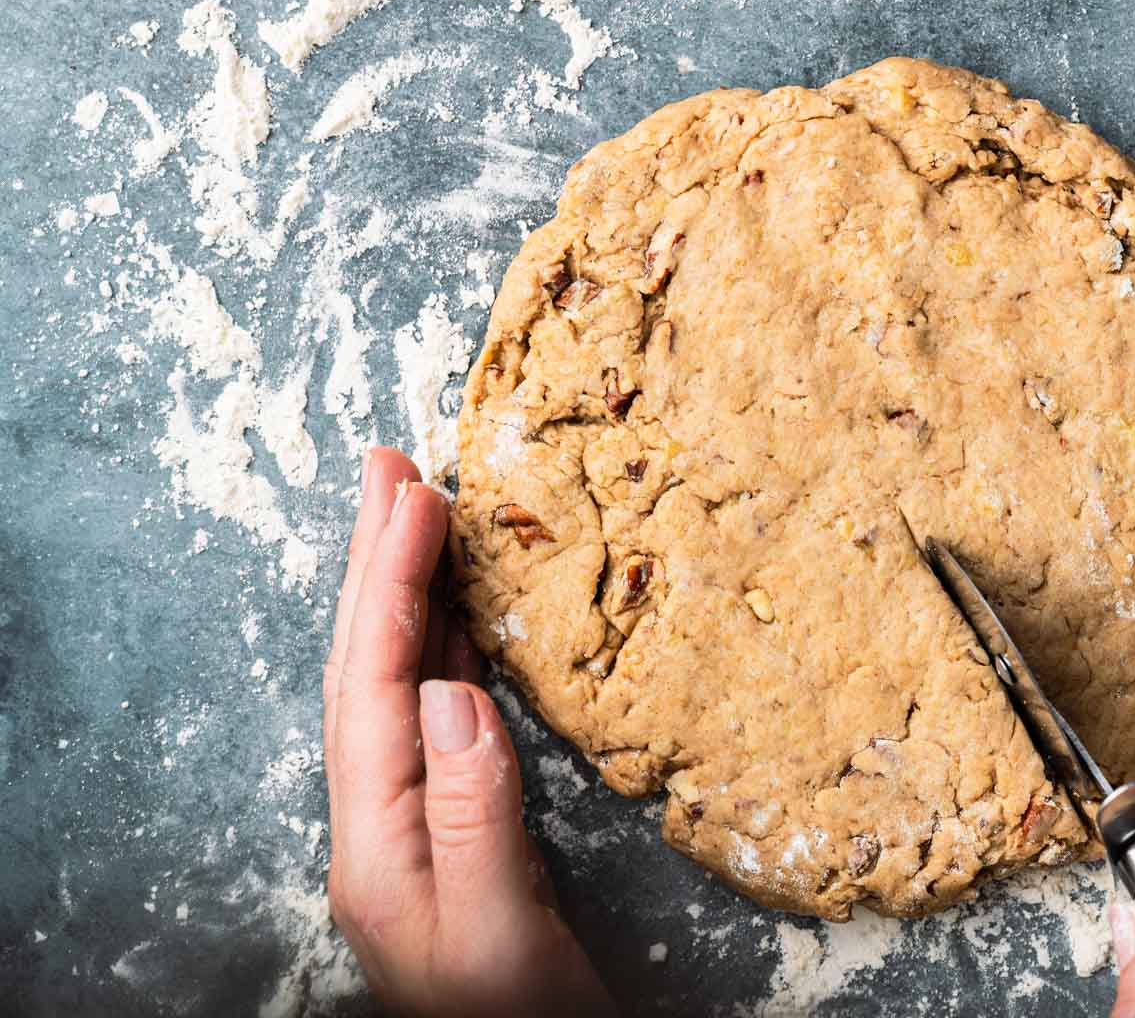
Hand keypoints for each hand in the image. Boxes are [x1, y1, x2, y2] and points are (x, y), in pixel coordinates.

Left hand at [323, 447, 611, 1015]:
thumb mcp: (498, 933)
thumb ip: (472, 815)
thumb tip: (454, 692)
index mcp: (379, 844)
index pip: (376, 687)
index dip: (394, 587)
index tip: (416, 499)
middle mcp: (382, 824)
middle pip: (368, 669)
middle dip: (377, 564)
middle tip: (389, 469)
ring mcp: (413, 826)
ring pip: (399, 681)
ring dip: (405, 592)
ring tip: (414, 514)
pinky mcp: (456, 828)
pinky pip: (437, 711)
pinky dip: (445, 645)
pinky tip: (456, 619)